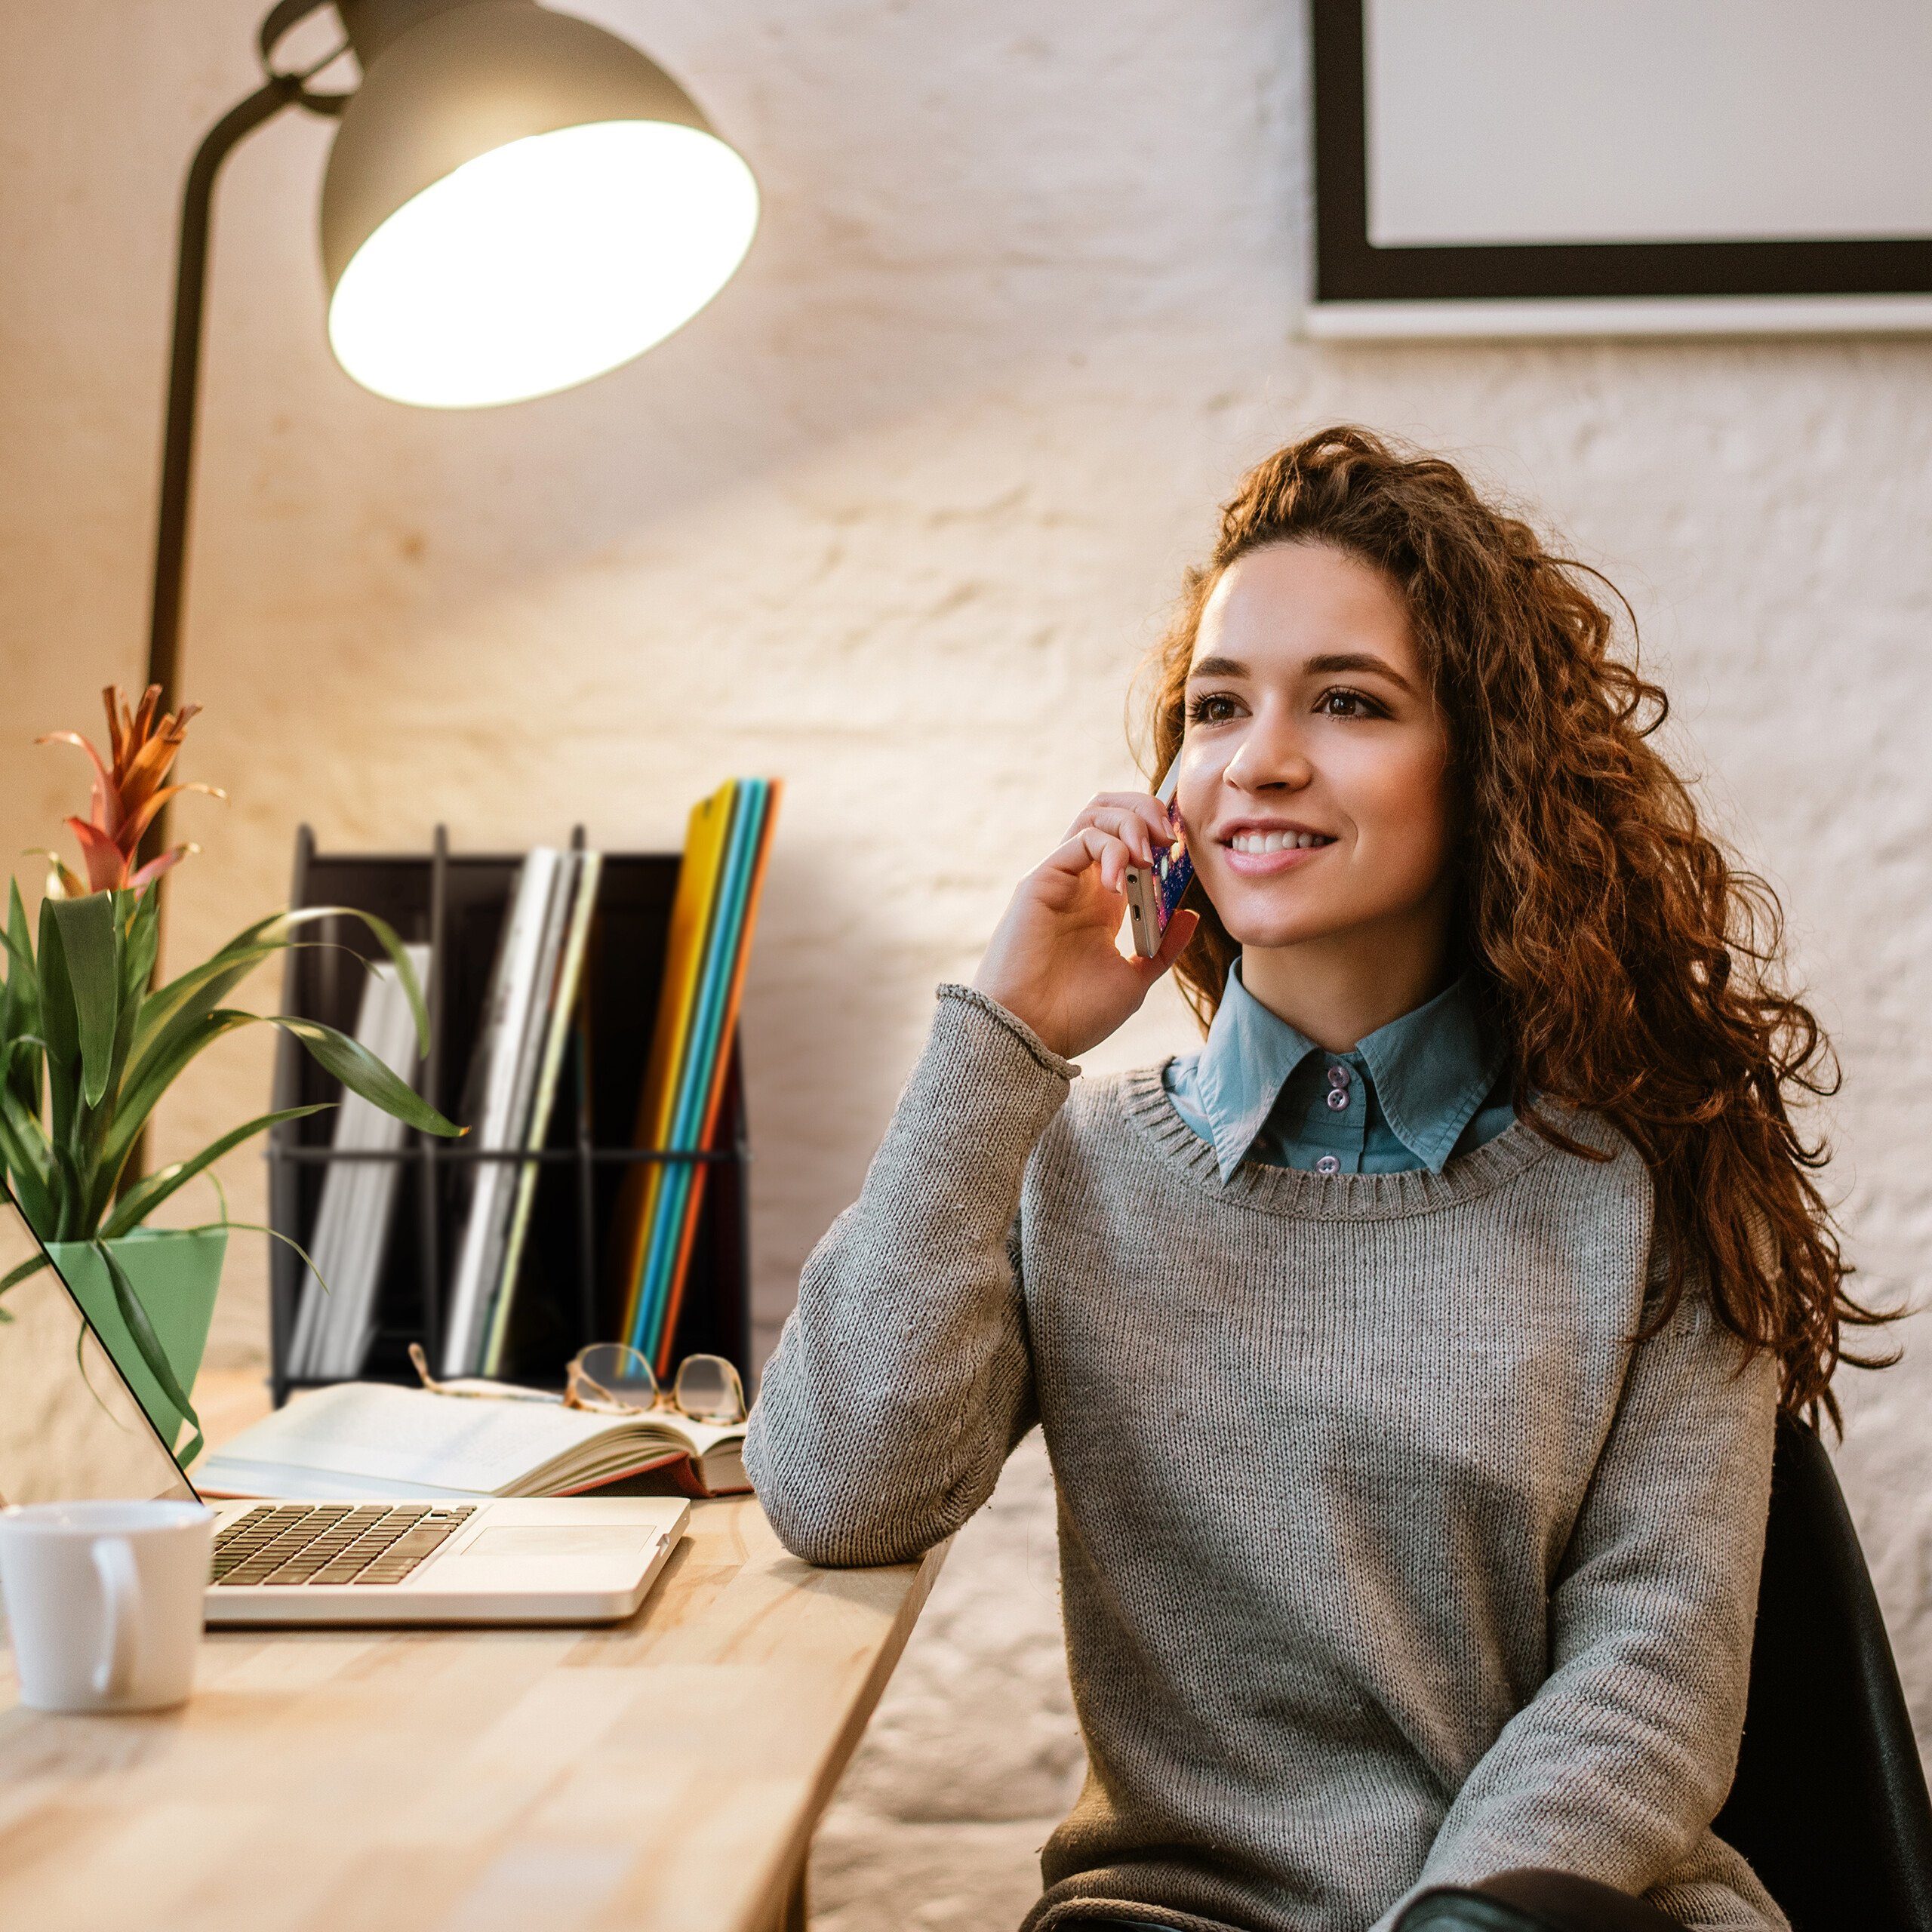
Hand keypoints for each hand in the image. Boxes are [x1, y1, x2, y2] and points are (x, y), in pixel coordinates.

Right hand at [972, 791, 1200, 1060]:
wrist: (1033, 1034)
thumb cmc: (1076, 1014)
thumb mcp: (1134, 978)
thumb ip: (1164, 947)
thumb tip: (1191, 914)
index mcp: (1104, 902)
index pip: (1131, 839)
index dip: (1159, 832)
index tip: (1183, 850)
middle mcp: (1082, 882)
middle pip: (1111, 812)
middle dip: (1146, 810)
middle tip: (1170, 839)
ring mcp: (1061, 878)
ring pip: (1095, 813)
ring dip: (1131, 822)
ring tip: (1148, 855)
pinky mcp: (1042, 880)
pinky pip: (1082, 839)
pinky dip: (1111, 849)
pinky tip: (1120, 883)